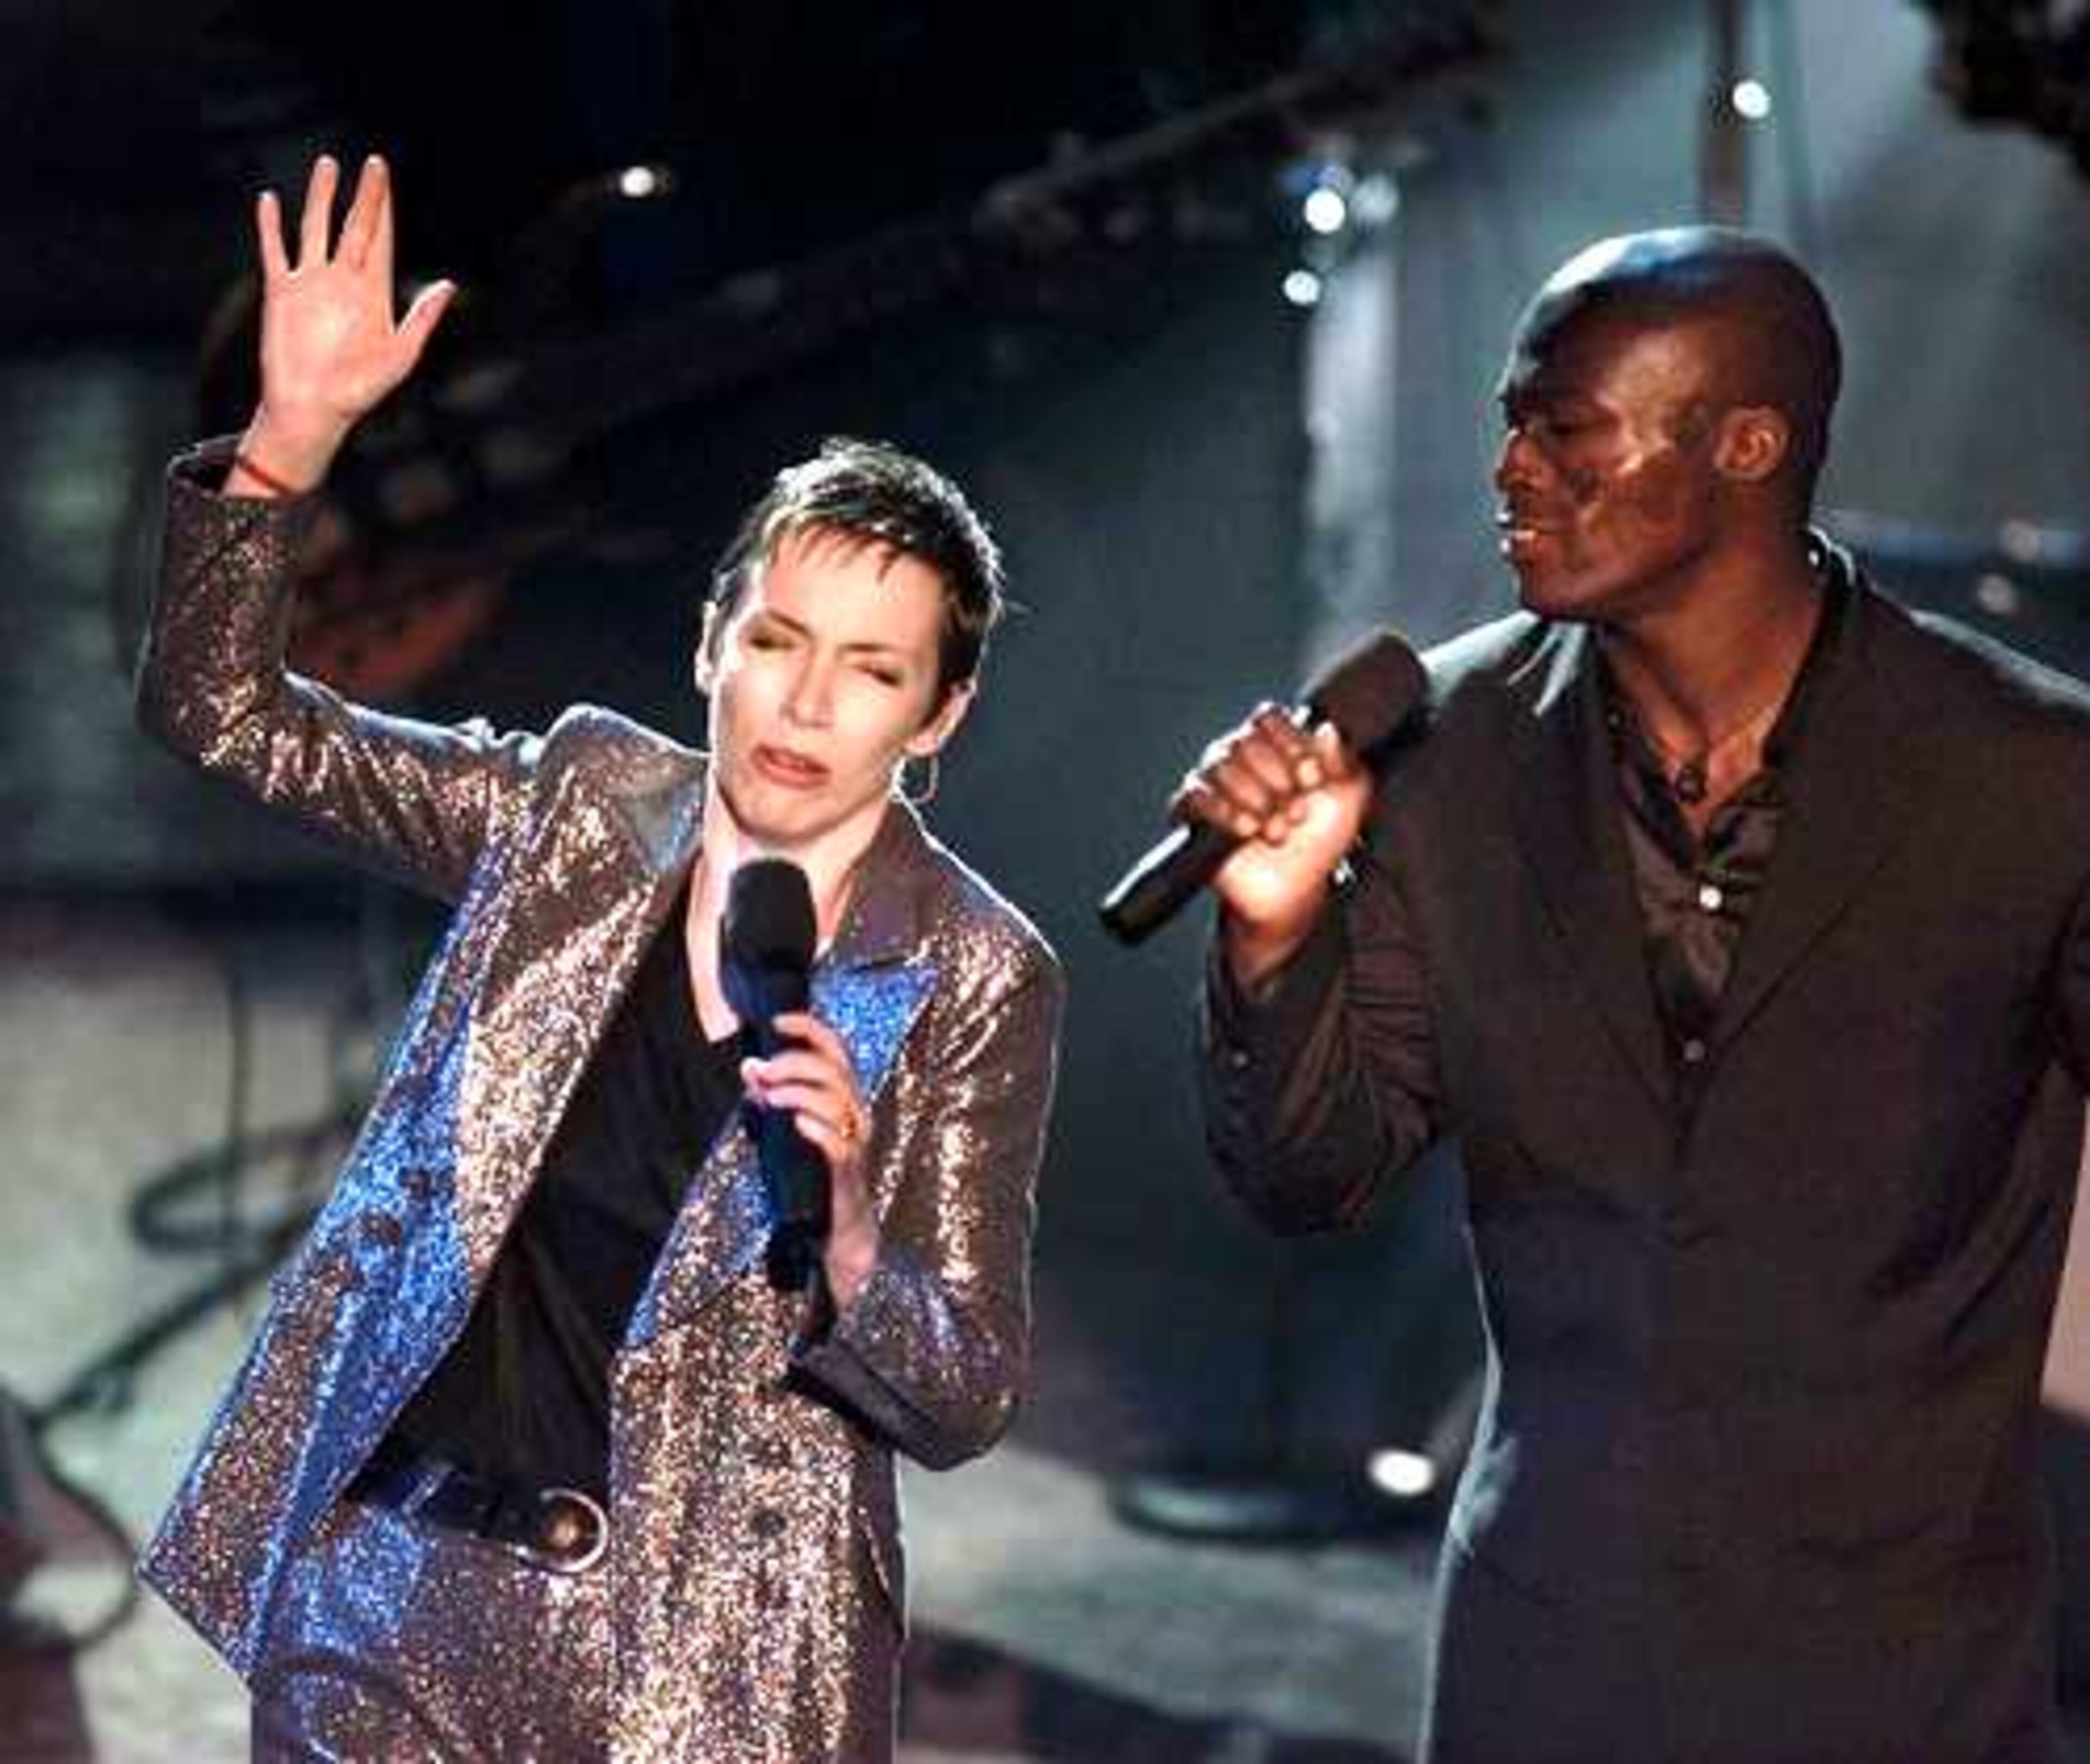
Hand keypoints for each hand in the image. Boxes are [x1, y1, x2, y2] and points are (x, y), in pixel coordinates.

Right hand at [235, 153, 456, 494]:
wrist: (313, 409)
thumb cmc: (359, 391)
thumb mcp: (400, 356)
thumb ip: (422, 319)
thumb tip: (449, 285)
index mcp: (373, 293)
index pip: (382, 240)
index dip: (385, 208)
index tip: (385, 176)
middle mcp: (343, 282)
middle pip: (354, 227)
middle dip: (364, 195)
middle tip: (372, 162)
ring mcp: (311, 285)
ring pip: (315, 229)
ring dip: (321, 198)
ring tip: (327, 165)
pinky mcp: (281, 294)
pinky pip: (275, 252)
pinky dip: (270, 227)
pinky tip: (269, 200)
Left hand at [740, 1011, 879, 1305]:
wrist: (840, 1228)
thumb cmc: (815, 1174)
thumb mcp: (792, 1126)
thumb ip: (773, 1096)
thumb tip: (750, 1066)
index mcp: (845, 1097)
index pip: (835, 1050)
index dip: (809, 1029)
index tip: (778, 1021)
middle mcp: (857, 1113)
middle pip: (834, 1070)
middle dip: (795, 1063)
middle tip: (762, 1073)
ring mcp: (856, 1141)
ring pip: (836, 1101)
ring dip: (798, 1093)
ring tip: (769, 1098)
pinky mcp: (848, 1170)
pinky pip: (838, 1142)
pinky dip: (816, 1128)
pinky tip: (795, 1124)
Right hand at [1171, 706, 1372, 987]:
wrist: (1297, 889)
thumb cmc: (1321, 839)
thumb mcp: (1349, 797)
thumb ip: (1343, 760)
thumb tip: (1326, 729)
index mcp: (1276, 744)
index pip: (1266, 717)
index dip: (1289, 743)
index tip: (1312, 777)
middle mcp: (1241, 758)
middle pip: (1242, 739)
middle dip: (1275, 778)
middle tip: (1296, 811)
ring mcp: (1215, 783)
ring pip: (1219, 765)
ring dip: (1255, 798)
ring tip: (1277, 828)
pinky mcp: (1194, 813)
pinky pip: (1194, 795)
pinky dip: (1224, 811)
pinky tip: (1247, 829)